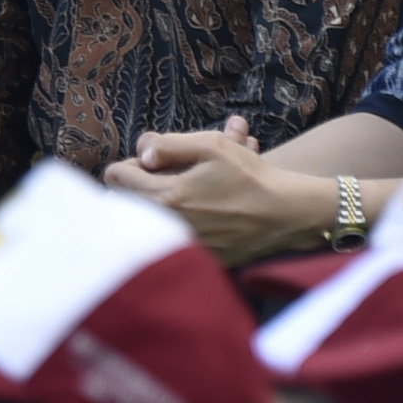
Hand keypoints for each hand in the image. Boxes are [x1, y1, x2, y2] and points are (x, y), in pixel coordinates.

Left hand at [104, 118, 336, 265]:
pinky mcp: (197, 258)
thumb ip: (167, 144)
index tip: (156, 162)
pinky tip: (203, 212)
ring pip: (147, 220)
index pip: (115, 177)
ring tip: (187, 191)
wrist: (287, 213)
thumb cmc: (250, 176)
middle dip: (140, 184)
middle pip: (122, 201)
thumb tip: (141, 153)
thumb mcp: (211, 145)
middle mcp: (167, 227)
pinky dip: (180, 223)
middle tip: (168, 176)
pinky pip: (172, 238)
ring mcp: (181, 246)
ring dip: (159, 202)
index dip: (134, 162)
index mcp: (166, 197)